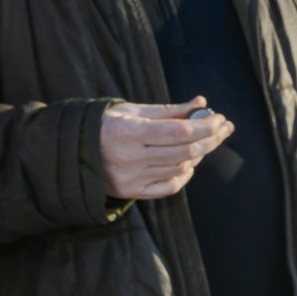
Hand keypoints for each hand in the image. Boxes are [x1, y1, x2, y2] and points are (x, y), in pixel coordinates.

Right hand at [99, 99, 231, 199]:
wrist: (72, 150)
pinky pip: (169, 186)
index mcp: (129, 132)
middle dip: (211, 139)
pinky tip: (190, 163)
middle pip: (185, 151)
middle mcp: (130, 157)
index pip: (180, 131)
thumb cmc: (106, 125)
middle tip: (224, 129)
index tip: (220, 119)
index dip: (205, 126)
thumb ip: (169, 110)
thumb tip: (201, 103)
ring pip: (180, 167)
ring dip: (199, 154)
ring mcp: (130, 178)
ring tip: (205, 141)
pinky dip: (184, 174)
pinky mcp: (130, 192)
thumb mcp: (133, 111)